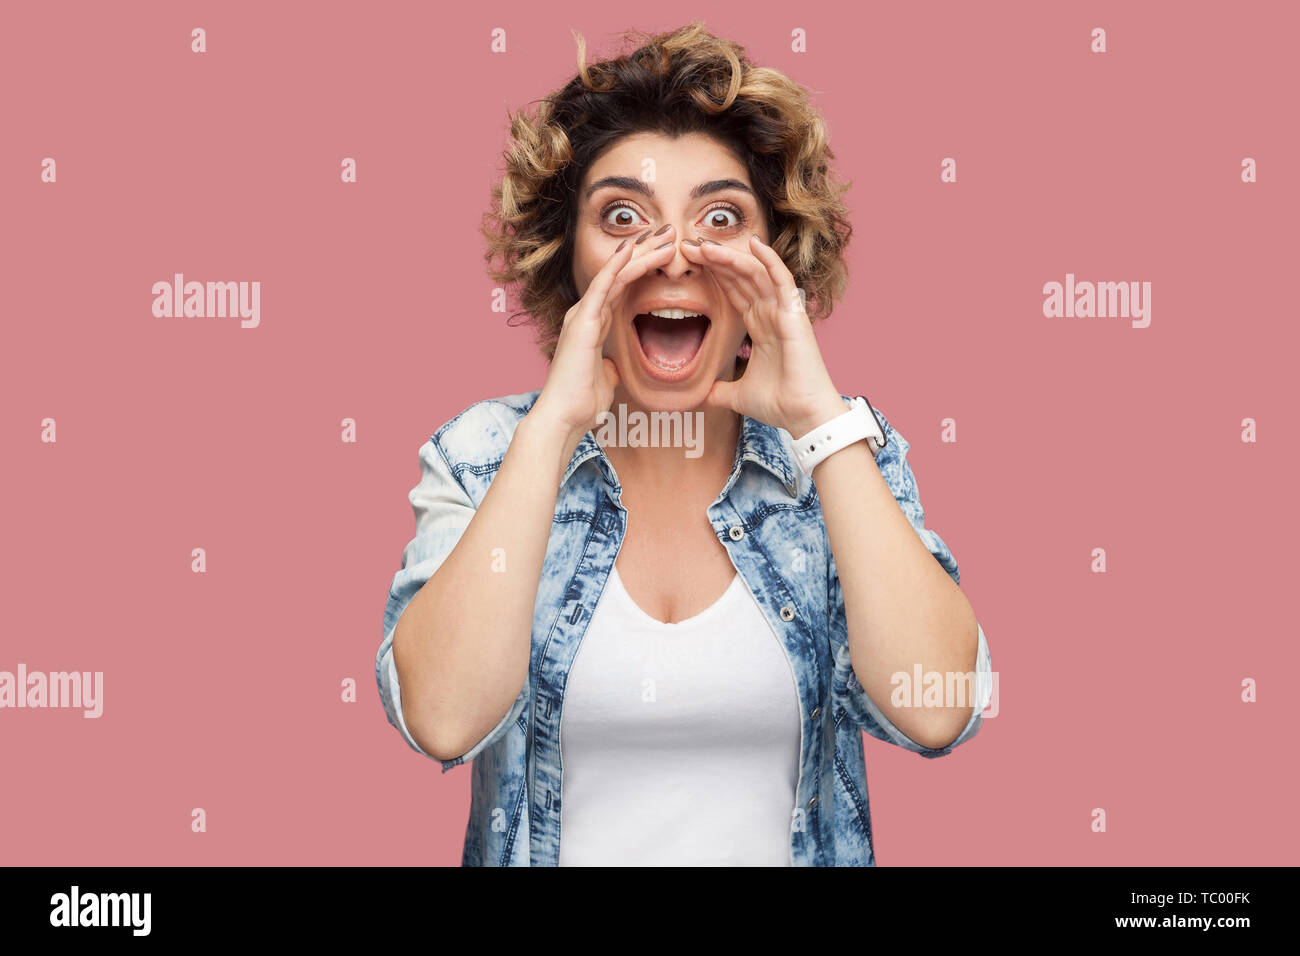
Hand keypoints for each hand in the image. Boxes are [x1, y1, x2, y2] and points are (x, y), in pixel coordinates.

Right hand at [529, 226, 678, 442]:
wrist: (564, 417)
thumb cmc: (582, 403)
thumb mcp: (603, 379)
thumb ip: (608, 367)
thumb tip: (612, 367)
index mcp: (594, 324)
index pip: (623, 286)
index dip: (644, 267)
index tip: (666, 253)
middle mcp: (587, 313)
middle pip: (621, 273)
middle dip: (647, 251)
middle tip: (671, 232)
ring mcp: (583, 314)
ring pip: (616, 273)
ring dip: (642, 252)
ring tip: (666, 235)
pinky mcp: (583, 321)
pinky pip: (603, 286)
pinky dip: (618, 265)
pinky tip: (633, 249)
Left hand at [680, 234, 846, 436]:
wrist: (802, 416)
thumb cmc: (778, 404)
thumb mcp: (736, 396)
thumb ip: (718, 391)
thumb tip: (699, 396)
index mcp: (759, 326)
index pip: (733, 291)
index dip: (713, 274)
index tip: (688, 262)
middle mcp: (771, 313)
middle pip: (740, 277)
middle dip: (714, 260)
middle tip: (687, 246)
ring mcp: (783, 311)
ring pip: (755, 273)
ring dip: (731, 257)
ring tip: (705, 244)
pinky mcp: (794, 313)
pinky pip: (781, 279)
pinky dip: (769, 260)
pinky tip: (753, 243)